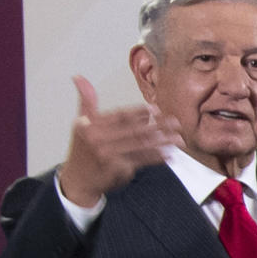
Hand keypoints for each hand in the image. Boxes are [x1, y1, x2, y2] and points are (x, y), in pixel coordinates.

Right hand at [56, 76, 182, 206]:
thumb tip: (79, 77)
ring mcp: (108, 155)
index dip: (139, 112)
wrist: (78, 181)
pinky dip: (156, 158)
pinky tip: (169, 155)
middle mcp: (97, 139)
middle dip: (157, 126)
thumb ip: (86, 101)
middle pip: (133, 129)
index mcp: (90, 125)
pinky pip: (140, 161)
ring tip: (178, 139)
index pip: (119, 115)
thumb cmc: (82, 150)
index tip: (156, 109)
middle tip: (175, 122)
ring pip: (140, 145)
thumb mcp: (80, 123)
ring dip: (162, 142)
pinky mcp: (117, 169)